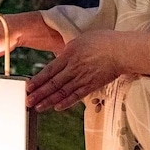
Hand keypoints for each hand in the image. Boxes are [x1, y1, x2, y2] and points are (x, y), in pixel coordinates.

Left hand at [25, 30, 149, 111]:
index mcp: (68, 55)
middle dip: (39, 94)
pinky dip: (66, 102)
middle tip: (27, 101)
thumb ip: (68, 50)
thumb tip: (60, 56)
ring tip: (38, 107)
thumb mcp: (80, 40)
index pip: (49, 70)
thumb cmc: (103, 41)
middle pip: (52, 84)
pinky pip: (77, 96)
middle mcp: (73, 68)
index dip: (37, 80)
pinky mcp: (92, 85)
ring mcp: (82, 78)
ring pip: (62, 92)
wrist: (121, 50)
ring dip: (49, 101)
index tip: (28, 87)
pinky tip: (57, 108)